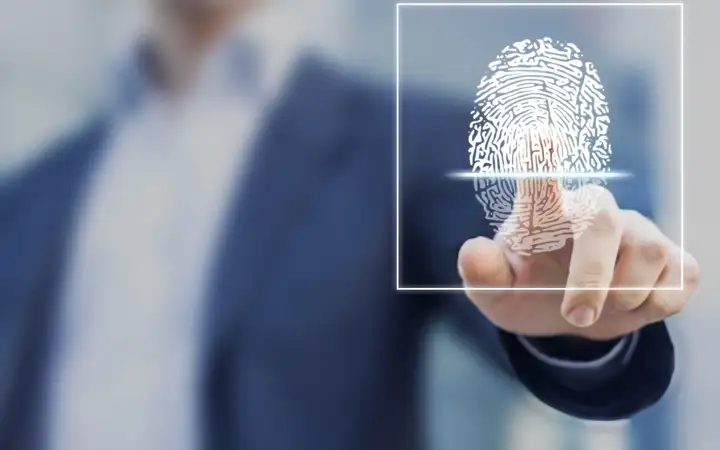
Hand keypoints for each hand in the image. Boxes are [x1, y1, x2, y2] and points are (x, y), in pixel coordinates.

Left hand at [458, 127, 698, 340]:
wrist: (570, 319)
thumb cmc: (528, 292)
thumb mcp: (496, 293)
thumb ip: (482, 273)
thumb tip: (472, 250)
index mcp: (543, 214)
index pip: (539, 183)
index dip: (541, 161)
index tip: (539, 136)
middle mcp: (593, 212)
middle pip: (603, 221)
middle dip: (591, 277)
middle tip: (574, 316)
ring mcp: (638, 231)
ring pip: (647, 254)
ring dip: (620, 298)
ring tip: (596, 309)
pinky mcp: (673, 258)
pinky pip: (677, 279)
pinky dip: (654, 305)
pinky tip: (632, 304)